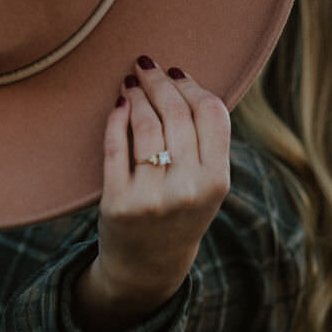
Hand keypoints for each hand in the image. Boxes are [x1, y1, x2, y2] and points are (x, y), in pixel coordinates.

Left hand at [72, 57, 230, 331]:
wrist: (148, 266)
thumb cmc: (179, 211)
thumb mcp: (206, 184)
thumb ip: (204, 142)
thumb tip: (181, 79)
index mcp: (217, 182)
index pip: (211, 113)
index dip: (192, 86)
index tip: (176, 72)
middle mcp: (188, 190)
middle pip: (175, 114)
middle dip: (159, 82)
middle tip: (145, 66)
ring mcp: (152, 198)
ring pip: (144, 126)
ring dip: (135, 95)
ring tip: (129, 83)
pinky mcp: (117, 204)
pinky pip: (114, 148)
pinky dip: (115, 119)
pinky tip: (117, 105)